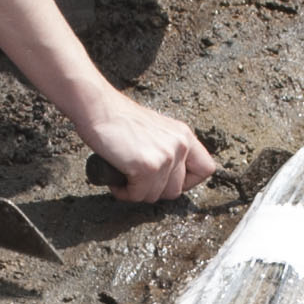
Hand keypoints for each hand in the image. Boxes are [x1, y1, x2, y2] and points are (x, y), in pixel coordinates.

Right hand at [78, 94, 215, 203]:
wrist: (97, 108)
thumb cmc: (118, 120)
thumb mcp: (155, 130)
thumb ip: (167, 148)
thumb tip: (168, 179)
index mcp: (184, 135)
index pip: (206, 169)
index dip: (187, 182)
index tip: (166, 181)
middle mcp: (180, 145)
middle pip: (177, 190)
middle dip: (154, 190)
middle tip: (137, 180)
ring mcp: (166, 157)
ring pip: (156, 196)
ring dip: (137, 192)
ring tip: (123, 176)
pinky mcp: (148, 167)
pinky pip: (138, 195)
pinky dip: (124, 193)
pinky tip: (116, 180)